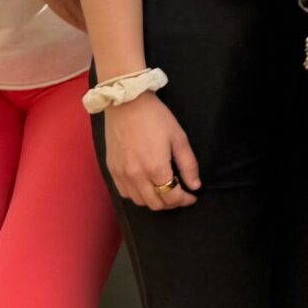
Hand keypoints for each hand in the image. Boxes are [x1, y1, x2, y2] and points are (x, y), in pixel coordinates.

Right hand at [103, 92, 200, 211]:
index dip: (185, 200)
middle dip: (171, 203)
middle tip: (180, 194)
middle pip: (155, 204)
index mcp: (155, 168)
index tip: (192, 196)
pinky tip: (146, 186)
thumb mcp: (179, 138)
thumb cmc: (156, 117)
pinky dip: (137, 195)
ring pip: (139, 201)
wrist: (126, 103)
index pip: (172, 197)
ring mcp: (121, 174)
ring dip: (154, 200)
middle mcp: (136, 176)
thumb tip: (195, 185)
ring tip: (164, 190)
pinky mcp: (112, 169)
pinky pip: (124, 193)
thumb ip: (188, 165)